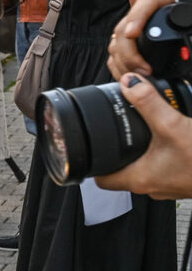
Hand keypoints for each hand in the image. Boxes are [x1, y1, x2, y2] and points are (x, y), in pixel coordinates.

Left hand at [93, 74, 191, 199]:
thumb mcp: (173, 125)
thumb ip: (148, 103)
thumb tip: (128, 83)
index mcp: (140, 179)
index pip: (101, 180)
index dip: (91, 163)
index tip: (88, 145)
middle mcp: (151, 187)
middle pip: (120, 171)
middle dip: (116, 151)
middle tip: (113, 130)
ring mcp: (168, 185)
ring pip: (143, 168)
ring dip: (139, 151)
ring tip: (139, 129)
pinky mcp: (183, 180)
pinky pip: (163, 167)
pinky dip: (159, 153)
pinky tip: (166, 137)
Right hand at [106, 0, 186, 77]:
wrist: (191, 24)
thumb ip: (191, 28)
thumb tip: (188, 49)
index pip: (148, 2)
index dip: (137, 17)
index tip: (132, 33)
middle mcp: (149, 9)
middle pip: (125, 27)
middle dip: (130, 53)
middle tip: (144, 69)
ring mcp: (137, 23)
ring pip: (117, 41)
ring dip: (124, 62)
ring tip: (140, 75)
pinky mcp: (131, 38)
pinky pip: (116, 52)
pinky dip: (120, 65)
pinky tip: (130, 74)